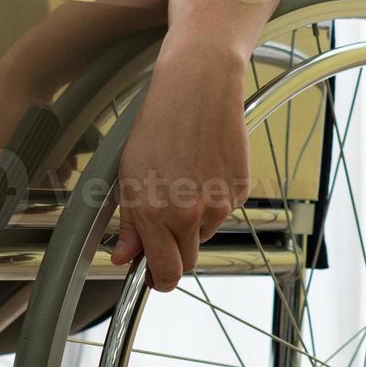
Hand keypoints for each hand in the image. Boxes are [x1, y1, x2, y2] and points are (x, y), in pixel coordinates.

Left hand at [110, 42, 251, 291]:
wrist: (198, 88)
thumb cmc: (157, 124)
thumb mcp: (127, 175)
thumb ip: (129, 223)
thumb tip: (124, 258)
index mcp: (156, 212)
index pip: (165, 273)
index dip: (157, 279)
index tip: (151, 275)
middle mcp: (191, 214)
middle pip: (187, 262)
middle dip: (173, 253)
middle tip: (160, 228)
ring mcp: (220, 204)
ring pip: (203, 236)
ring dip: (191, 225)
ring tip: (179, 184)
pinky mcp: (241, 190)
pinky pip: (223, 213)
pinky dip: (211, 203)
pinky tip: (199, 172)